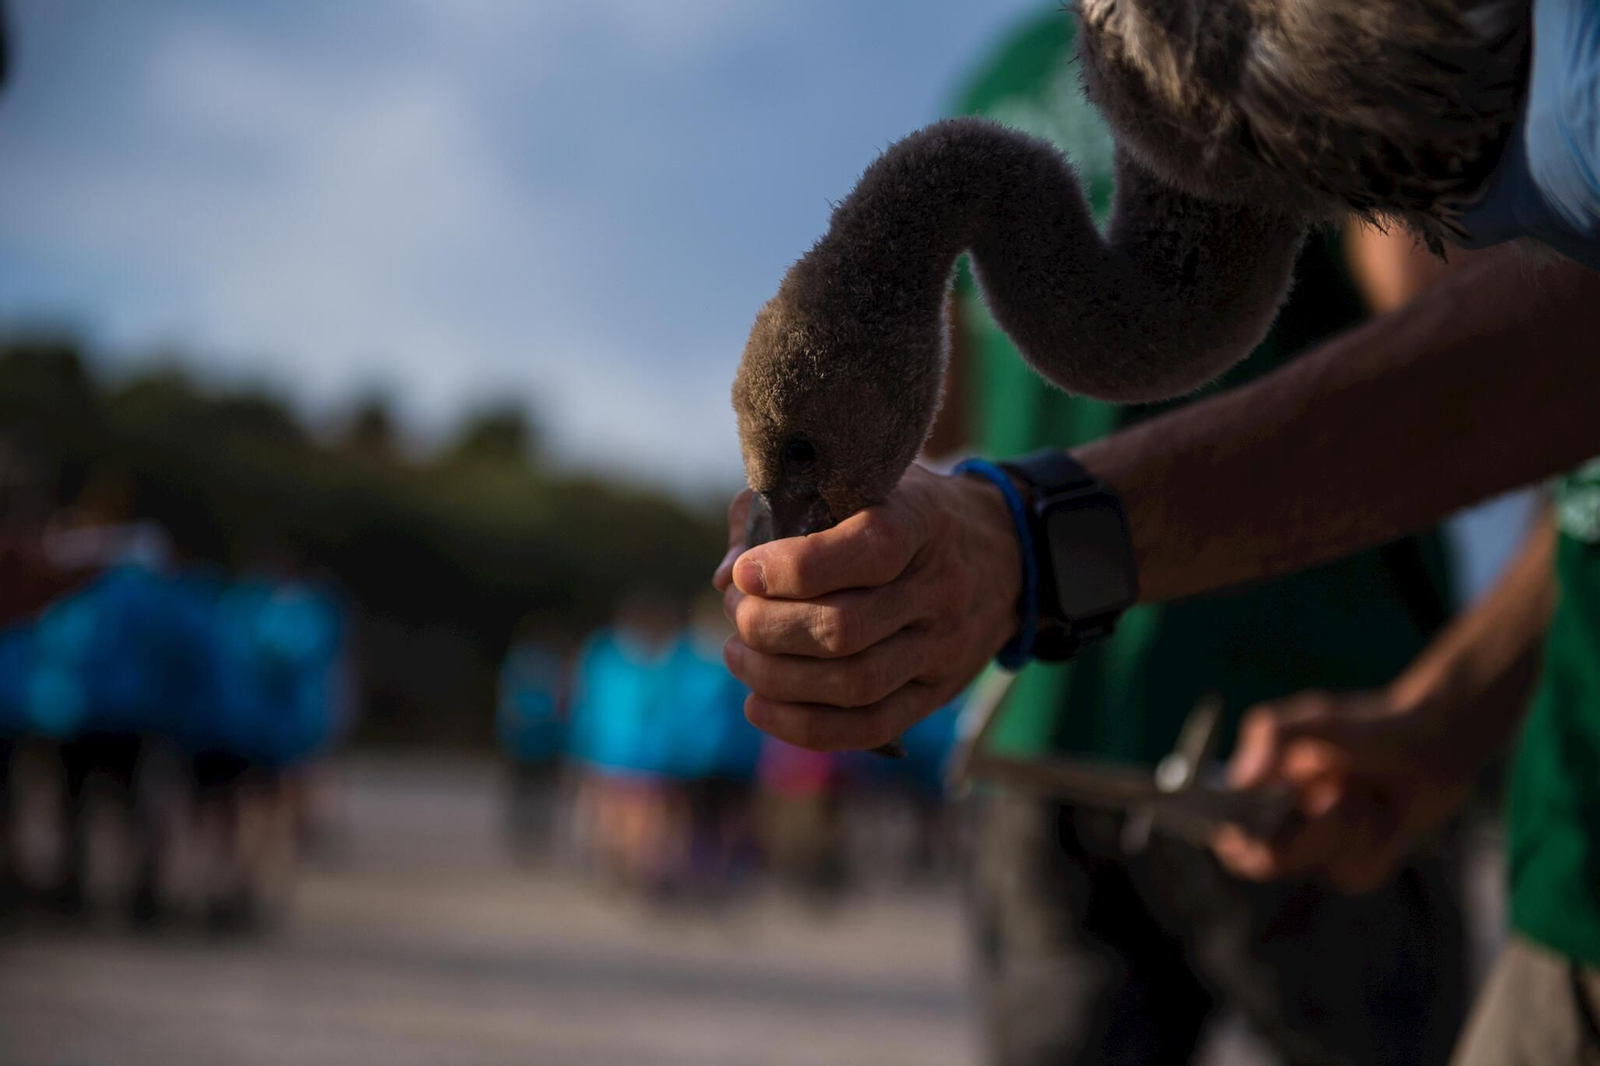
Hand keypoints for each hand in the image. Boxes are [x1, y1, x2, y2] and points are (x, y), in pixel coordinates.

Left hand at [712, 464, 1019, 751]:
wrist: (1004, 554)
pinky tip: (759, 705)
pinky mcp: (937, 694)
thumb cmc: (907, 513)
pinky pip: (868, 727)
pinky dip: (802, 726)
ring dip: (776, 678)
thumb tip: (729, 578)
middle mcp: (939, 589)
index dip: (793, 567)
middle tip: (736, 616)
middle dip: (768, 628)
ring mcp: (943, 648)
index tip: (747, 571)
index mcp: (921, 523)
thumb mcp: (858, 485)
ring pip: (853, 684)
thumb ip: (784, 516)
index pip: (865, 551)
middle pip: (844, 629)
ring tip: (739, 655)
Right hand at [1212, 687, 1475, 892]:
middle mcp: (1284, 825)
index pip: (1226, 831)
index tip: (1247, 835)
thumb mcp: (1318, 719)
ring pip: (1320, 865)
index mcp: (1260, 792)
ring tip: (1368, 791)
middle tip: (1338, 792)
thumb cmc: (1367, 726)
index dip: (1230, 840)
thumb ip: (1273, 734)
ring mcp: (1321, 849)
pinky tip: (1389, 814)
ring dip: (1351, 825)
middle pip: (1268, 859)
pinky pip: (1357, 874)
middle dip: (1311, 828)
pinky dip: (1378, 844)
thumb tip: (1244, 777)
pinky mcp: (1358, 864)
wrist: (1433, 743)